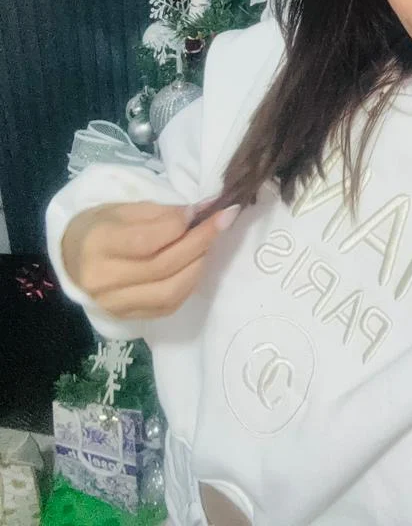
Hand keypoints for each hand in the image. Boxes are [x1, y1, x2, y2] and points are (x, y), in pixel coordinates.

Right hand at [60, 201, 239, 319]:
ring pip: (170, 291)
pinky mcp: (129, 317)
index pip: (146, 241)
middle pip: (163, 266)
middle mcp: (104, 281)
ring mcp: (115, 304)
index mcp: (98, 245)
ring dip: (199, 265)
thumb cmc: (103, 225)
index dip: (178, 226)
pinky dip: (189, 283)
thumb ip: (160, 213)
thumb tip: (199, 212)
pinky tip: (196, 263)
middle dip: (201, 241)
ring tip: (210, 242)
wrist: (75, 257)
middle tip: (223, 220)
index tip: (199, 209)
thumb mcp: (124, 208)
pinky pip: (169, 305)